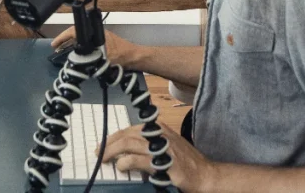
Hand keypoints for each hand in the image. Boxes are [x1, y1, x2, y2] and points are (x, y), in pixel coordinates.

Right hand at [50, 27, 141, 68]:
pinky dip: (80, 49)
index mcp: (96, 33)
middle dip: (65, 41)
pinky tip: (76, 57)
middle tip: (56, 49)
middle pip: (77, 34)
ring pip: (82, 40)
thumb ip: (90, 61)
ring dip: (72, 45)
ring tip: (62, 53)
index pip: (75, 31)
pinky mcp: (104, 45)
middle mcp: (97, 34)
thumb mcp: (103, 59)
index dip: (63, 37)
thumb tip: (76, 64)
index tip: (54, 44)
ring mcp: (101, 39)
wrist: (136, 58)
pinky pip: (87, 45)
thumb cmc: (123, 56)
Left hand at [100, 123, 214, 192]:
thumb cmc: (186, 163)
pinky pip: (140, 159)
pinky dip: (127, 162)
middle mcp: (160, 134)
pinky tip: (121, 166)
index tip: (104, 145)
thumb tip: (126, 151)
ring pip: (130, 144)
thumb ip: (149, 146)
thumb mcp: (167, 147)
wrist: (205, 175)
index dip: (115, 136)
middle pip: (128, 134)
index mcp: (159, 129)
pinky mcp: (164, 162)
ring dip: (113, 151)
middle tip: (99, 153)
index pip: (131, 129)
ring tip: (105, 159)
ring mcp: (163, 147)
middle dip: (110, 143)